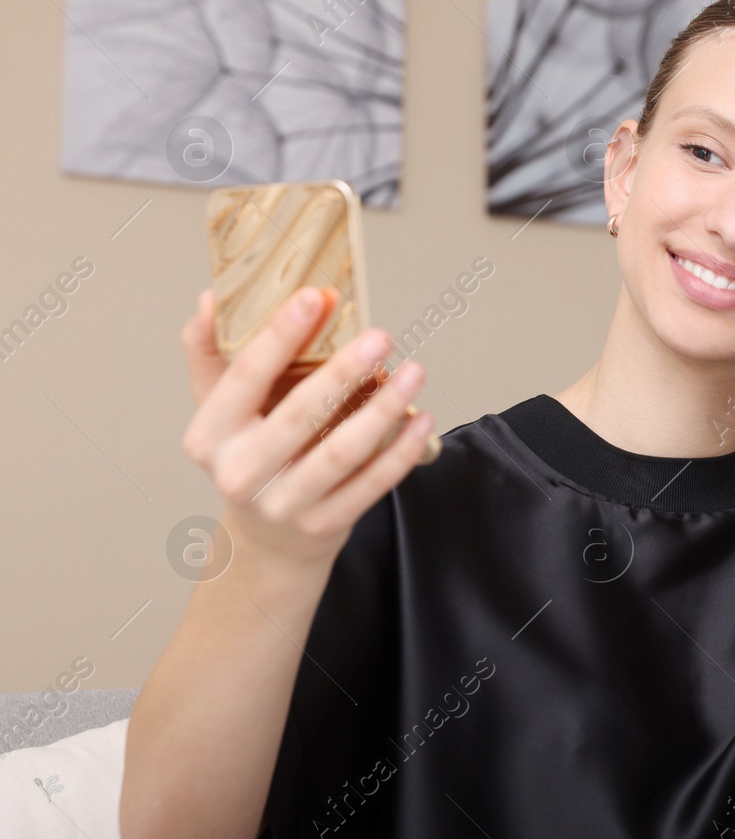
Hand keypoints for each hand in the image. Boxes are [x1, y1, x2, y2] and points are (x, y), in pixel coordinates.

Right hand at [179, 286, 434, 572]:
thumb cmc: (250, 458)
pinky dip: (401, 451)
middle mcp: (240, 473)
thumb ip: (211, 353)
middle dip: (343, 371)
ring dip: (384, 409)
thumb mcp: (220, 410)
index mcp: (209, 436)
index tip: (315, 297)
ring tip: (413, 372)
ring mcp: (284, 505)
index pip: (243, 377)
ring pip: (341, 452)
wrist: (268, 542)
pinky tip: (422, 420)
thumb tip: (213, 298)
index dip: (279, 335)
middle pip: (299, 415)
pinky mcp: (324, 526)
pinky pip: (371, 484)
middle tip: (380, 337)